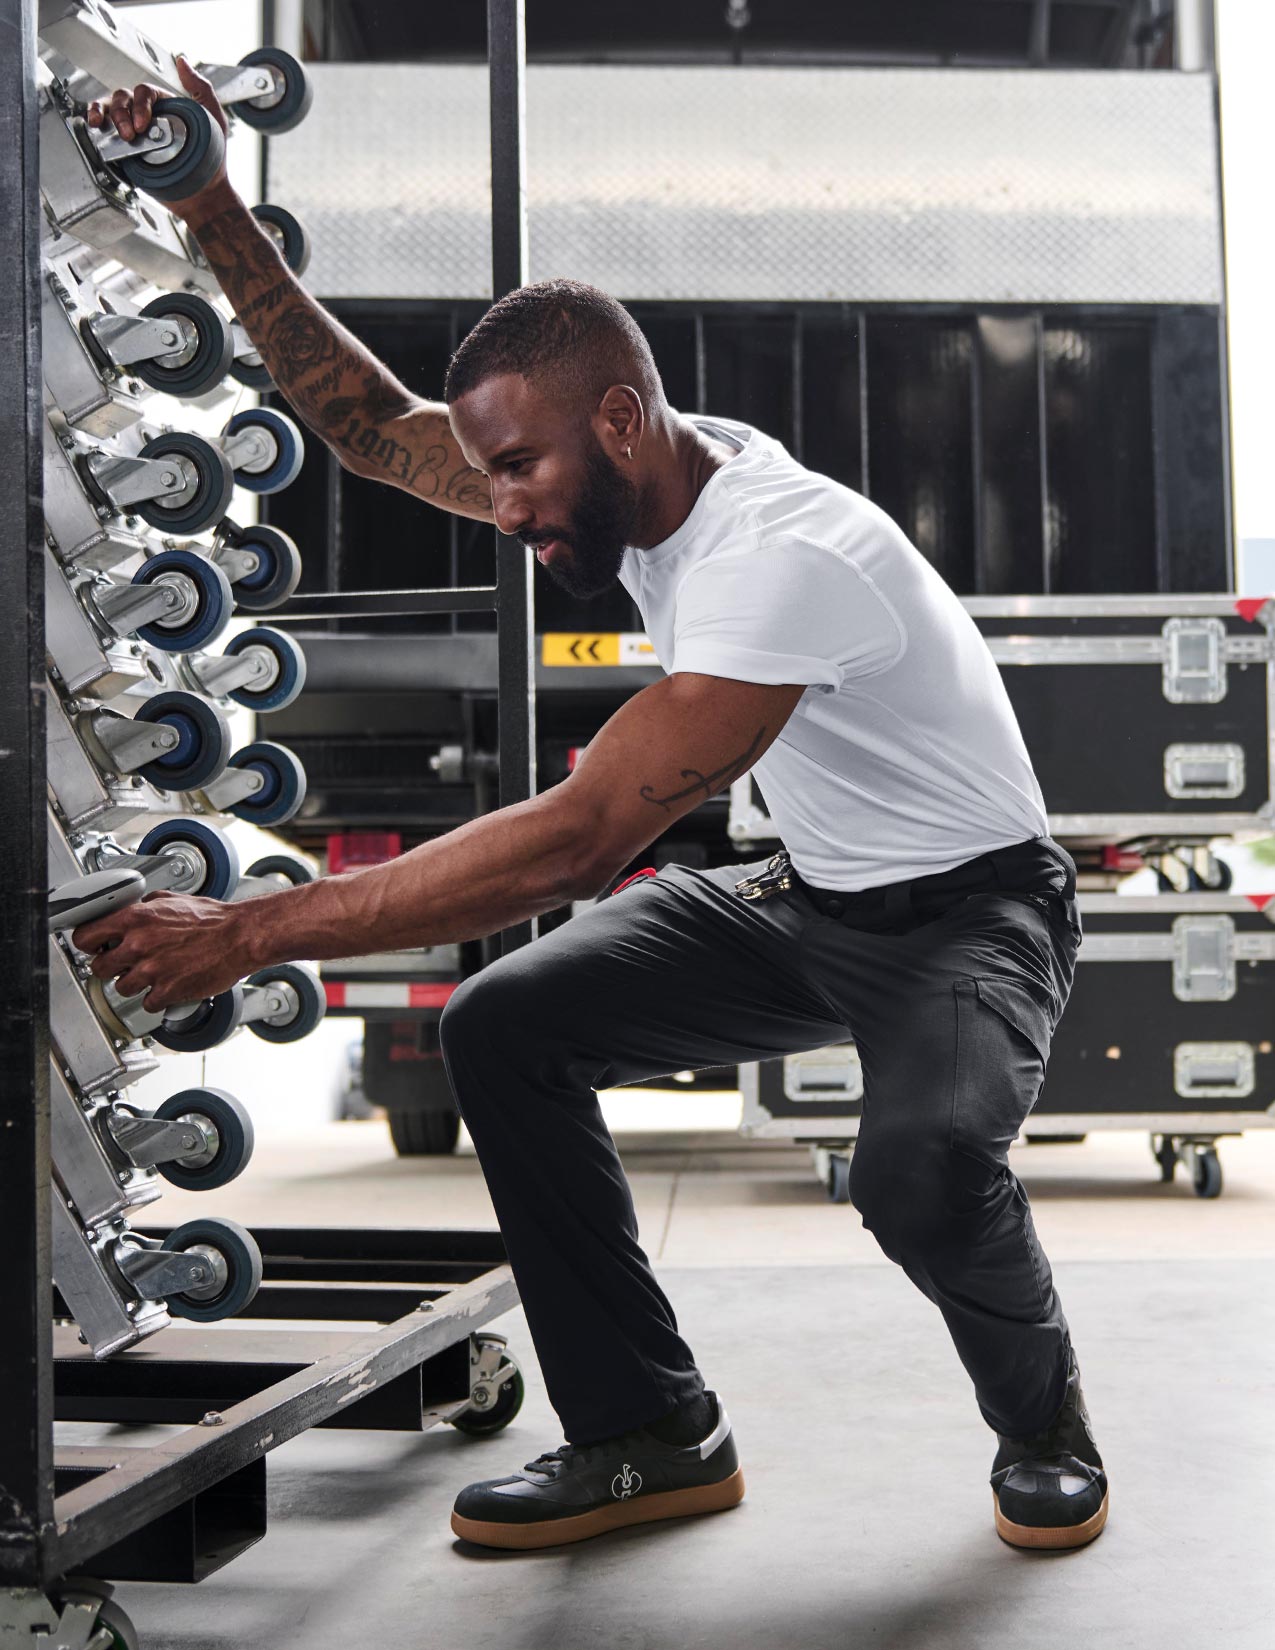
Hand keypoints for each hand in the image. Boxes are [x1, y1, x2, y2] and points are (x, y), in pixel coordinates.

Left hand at [72, 890, 254, 1013]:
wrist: (240, 937)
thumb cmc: (213, 919)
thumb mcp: (172, 899)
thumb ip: (144, 906)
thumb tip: (129, 910)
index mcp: (136, 919)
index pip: (85, 936)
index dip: (88, 943)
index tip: (94, 947)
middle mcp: (138, 945)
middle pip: (98, 967)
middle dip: (110, 966)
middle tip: (125, 964)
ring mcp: (151, 971)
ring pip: (120, 988)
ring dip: (134, 984)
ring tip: (152, 974)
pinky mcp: (167, 991)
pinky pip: (147, 1003)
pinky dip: (156, 998)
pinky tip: (167, 986)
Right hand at [87, 54, 229, 215]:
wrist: (205, 194)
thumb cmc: (213, 158)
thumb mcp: (214, 118)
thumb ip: (201, 89)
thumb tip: (183, 62)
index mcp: (163, 104)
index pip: (144, 92)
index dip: (140, 104)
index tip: (143, 123)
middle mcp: (146, 115)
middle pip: (123, 98)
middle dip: (122, 113)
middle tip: (132, 134)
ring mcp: (135, 132)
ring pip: (110, 110)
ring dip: (105, 115)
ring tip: (114, 132)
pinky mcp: (126, 151)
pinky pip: (106, 134)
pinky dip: (96, 126)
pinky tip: (96, 128)